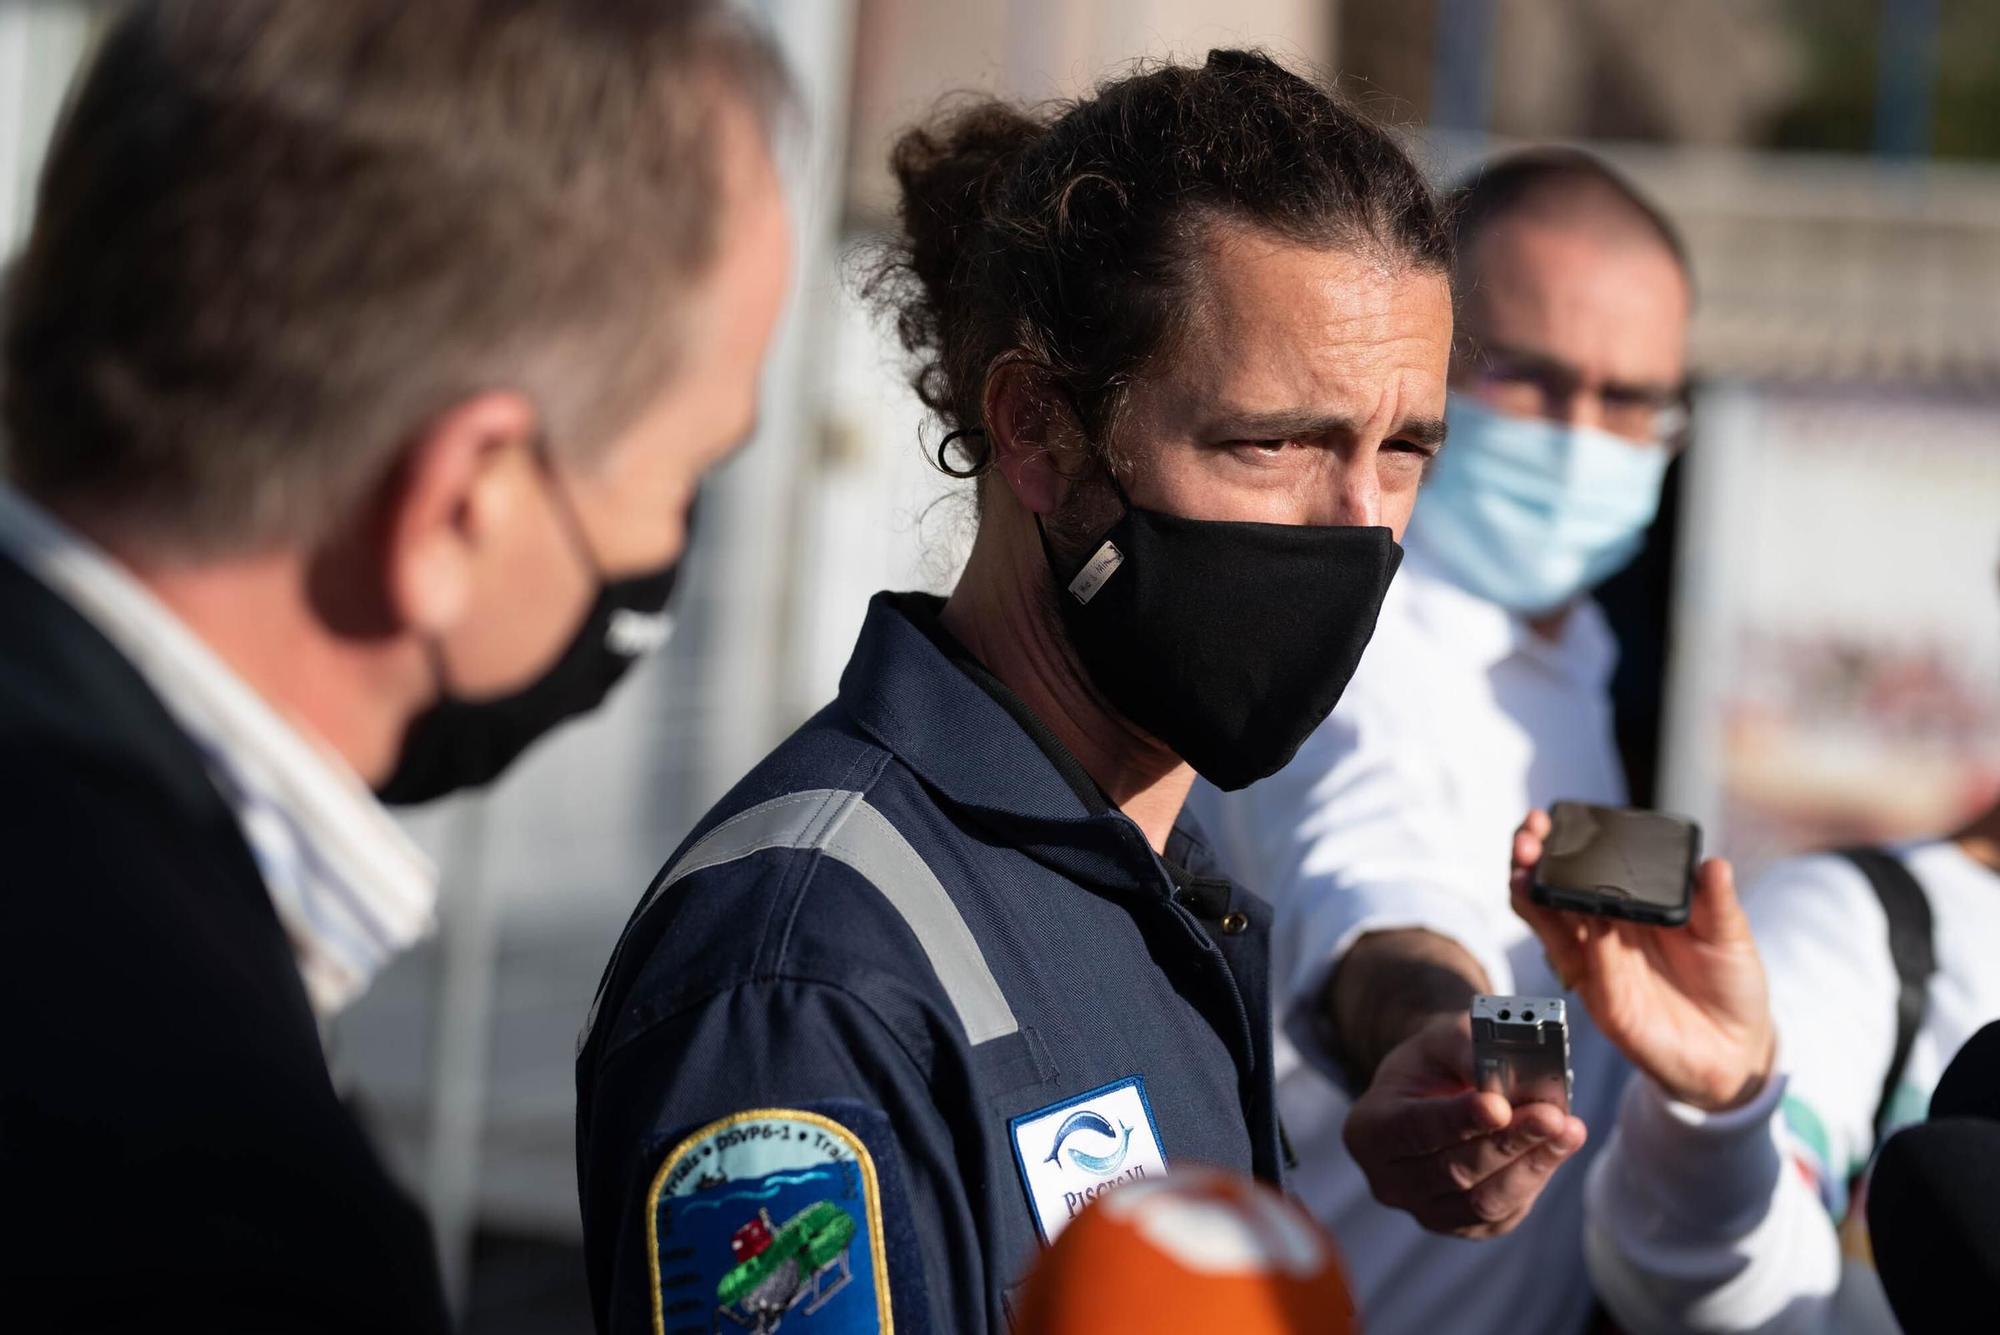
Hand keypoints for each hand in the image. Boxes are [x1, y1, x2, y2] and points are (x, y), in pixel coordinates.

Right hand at [1343, 1010, 1587, 1237]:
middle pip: (1453, 1170)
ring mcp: (1424, 1212)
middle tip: (1551, 1114)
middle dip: (1508, 1141)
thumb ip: (1469, 1050)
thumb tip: (1509, 1075)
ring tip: (1568, 1129)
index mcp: (1368, 1130)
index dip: (1458, 1120)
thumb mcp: (1442, 1039)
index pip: (1413, 1129)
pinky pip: (1505, 1212)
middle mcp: (1388, 1181)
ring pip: (1483, 1200)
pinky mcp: (1465, 1228)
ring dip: (1531, 1164)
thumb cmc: (1438, 1062)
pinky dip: (1536, 1177)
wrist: (1439, 1092)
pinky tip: (1559, 1146)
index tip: (1499, 1106)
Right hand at [1510, 809, 1776, 1111]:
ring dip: (1534, 897)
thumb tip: (1713, 864)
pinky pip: (1590, 969)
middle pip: (1547, 892)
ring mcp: (1597, 967)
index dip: (1558, 843)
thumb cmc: (1728, 985)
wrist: (1737, 1048)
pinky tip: (1592, 920)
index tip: (1549, 819)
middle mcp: (1600, 933)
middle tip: (1528, 837)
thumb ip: (1718, 902)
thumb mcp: (1730, 935)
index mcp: (1625, 907)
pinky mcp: (1606, 1003)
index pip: (1580, 868)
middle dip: (1529, 861)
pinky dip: (1588, 943)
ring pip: (1549, 927)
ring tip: (1528, 869)